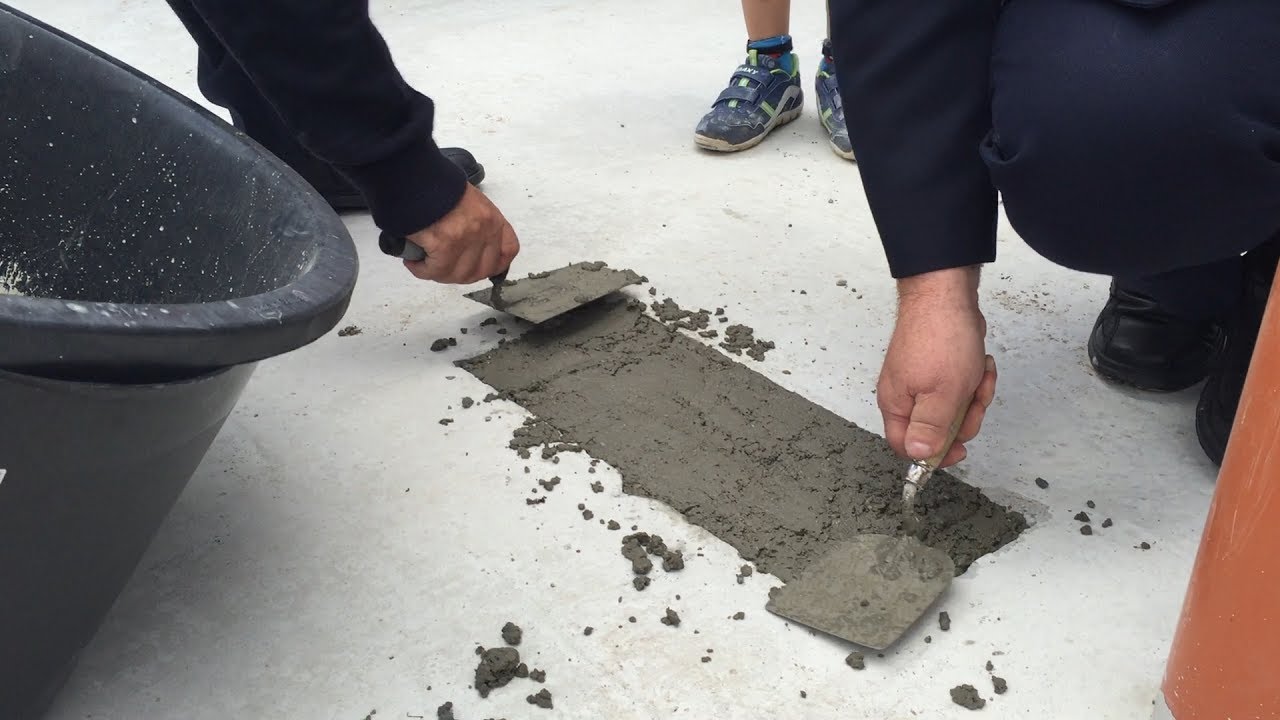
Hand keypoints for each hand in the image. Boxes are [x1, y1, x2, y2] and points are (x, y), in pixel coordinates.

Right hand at [402, 183, 519, 282]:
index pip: (508, 249)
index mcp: (491, 217)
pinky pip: (435, 271)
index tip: (483, 269)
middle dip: (460, 274)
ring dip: (439, 273)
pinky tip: (414, 262)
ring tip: (425, 264)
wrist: (415, 176)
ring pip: (457, 274)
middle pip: (481, 270)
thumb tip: (466, 247)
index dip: (496, 264)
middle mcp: (484, 229)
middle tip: (443, 269)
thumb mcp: (467, 199)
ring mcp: (466, 238)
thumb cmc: (435, 185)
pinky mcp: (444, 245)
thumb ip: (474, 222)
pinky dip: (422, 270)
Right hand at [877, 267, 996, 467]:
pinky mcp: (936, 368)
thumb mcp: (942, 394)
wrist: (945, 295)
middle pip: (936, 430)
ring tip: (980, 373)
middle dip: (963, 417)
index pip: (908, 448)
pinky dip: (974, 380)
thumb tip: (919, 457)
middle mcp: (905, 395)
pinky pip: (958, 388)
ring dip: (973, 396)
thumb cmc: (941, 339)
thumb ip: (930, 429)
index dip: (934, 455)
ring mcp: (921, 380)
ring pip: (952, 408)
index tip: (959, 449)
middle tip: (973, 399)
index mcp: (897, 405)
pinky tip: (980, 364)